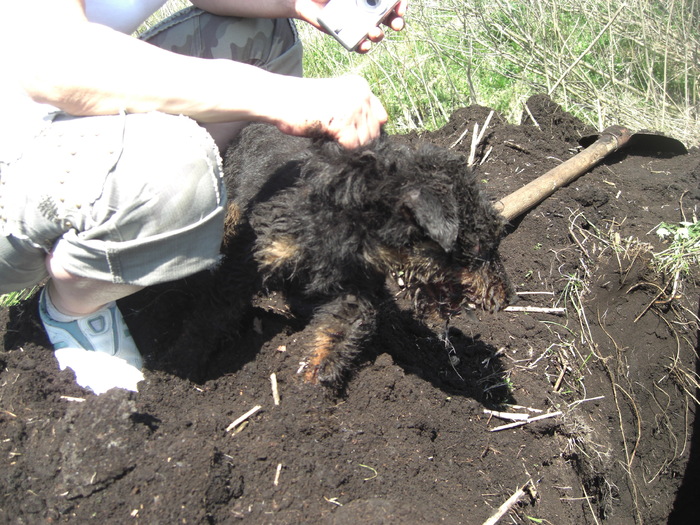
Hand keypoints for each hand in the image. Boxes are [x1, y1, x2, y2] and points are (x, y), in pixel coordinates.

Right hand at [272, 75, 387, 148]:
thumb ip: (357, 109)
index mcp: (361, 86)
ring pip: (365, 141)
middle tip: (338, 140)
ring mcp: (354, 108)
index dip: (366, 130)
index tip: (349, 133)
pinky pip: (353, 147)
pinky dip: (342, 151)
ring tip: (332, 141)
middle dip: (359, 141)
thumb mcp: (336, 98)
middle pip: (374, 131)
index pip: (380, 117)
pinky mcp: (343, 123)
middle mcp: (361, 94)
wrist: (281, 98)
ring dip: (350, 147)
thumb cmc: (303, 101)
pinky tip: (329, 144)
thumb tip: (381, 126)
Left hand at [294, 0, 406, 52]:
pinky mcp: (348, 36)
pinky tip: (364, 45)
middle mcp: (369, 9)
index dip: (400, 5)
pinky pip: (359, 45)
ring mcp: (359, 24)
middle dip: (396, 22)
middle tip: (396, 24)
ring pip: (377, 33)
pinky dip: (364, 47)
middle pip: (390, 18)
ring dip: (379, 35)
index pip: (392, 1)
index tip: (400, 7)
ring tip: (373, 32)